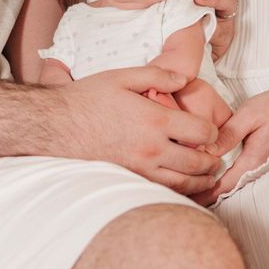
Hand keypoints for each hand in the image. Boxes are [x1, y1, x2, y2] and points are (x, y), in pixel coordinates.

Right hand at [56, 66, 222, 197]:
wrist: (54, 126)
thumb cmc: (86, 99)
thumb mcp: (122, 76)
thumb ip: (158, 75)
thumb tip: (185, 79)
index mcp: (155, 121)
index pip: (202, 133)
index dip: (212, 133)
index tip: (209, 132)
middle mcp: (152, 149)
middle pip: (198, 163)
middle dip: (211, 162)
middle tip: (214, 159)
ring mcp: (140, 169)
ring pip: (183, 184)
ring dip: (200, 182)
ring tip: (205, 177)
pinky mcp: (128, 181)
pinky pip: (162, 192)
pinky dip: (179, 192)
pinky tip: (181, 186)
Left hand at [197, 77, 268, 204]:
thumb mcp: (250, 114)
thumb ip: (228, 133)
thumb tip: (206, 150)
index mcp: (254, 160)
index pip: (226, 185)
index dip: (206, 193)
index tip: (189, 198)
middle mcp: (261, 169)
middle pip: (231, 189)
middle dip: (208, 194)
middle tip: (186, 197)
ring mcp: (266, 167)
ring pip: (238, 184)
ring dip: (218, 189)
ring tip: (196, 191)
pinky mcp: (268, 161)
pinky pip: (246, 176)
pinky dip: (230, 180)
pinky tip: (218, 177)